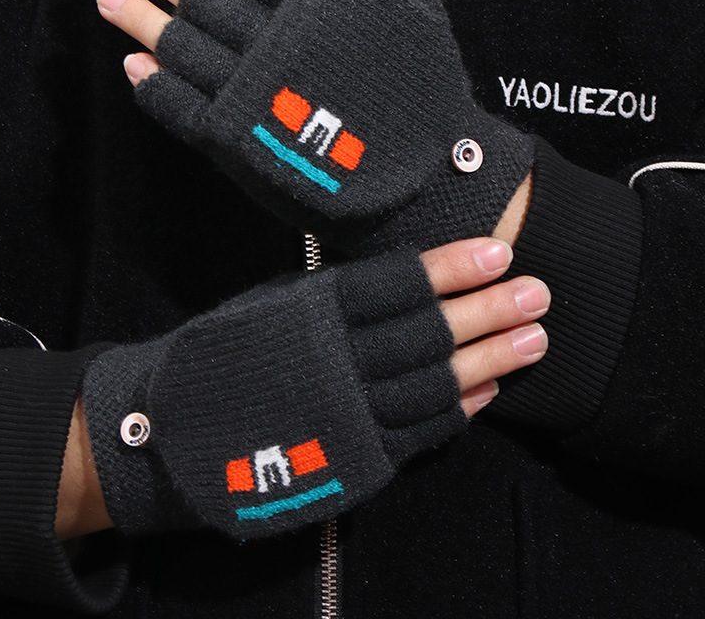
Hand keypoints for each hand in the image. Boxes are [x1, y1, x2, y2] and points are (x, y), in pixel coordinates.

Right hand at [59, 236, 547, 538]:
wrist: (172, 433)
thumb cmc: (221, 356)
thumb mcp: (268, 305)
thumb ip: (334, 295)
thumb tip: (404, 277)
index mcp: (312, 313)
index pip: (399, 284)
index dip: (453, 268)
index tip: (498, 252)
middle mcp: (337, 363)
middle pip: (431, 333)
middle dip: (490, 310)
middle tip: (540, 293)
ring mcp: (349, 415)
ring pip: (437, 385)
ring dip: (493, 360)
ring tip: (535, 338)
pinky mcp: (356, 460)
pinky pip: (420, 433)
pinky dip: (459, 410)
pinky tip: (489, 390)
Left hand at [97, 0, 533, 254]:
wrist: (419, 180)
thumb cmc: (420, 97)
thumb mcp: (410, 9)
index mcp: (311, 8)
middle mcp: (271, 45)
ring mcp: (247, 95)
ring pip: (181, 48)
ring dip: (140, 18)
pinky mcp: (235, 142)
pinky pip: (182, 109)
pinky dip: (154, 86)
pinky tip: (135, 65)